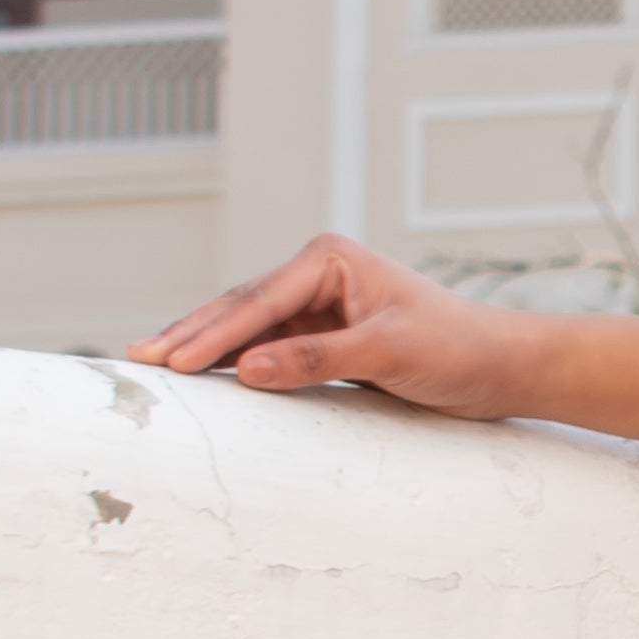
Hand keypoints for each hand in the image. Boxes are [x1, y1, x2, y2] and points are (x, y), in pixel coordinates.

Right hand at [125, 237, 545, 418]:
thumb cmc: (455, 347)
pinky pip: (267, 349)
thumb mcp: (387, 351)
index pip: (257, 302)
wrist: (499, 365)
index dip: (211, 334)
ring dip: (203, 348)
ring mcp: (317, 305)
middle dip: (190, 334)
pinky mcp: (324, 336)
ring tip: (155, 365)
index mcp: (329, 260)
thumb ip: (316, 358)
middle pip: (239, 308)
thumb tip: (248, 369)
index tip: (172, 361)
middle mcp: (318, 275)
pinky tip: (204, 377)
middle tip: (140, 360)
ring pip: (246, 328)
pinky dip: (234, 363)